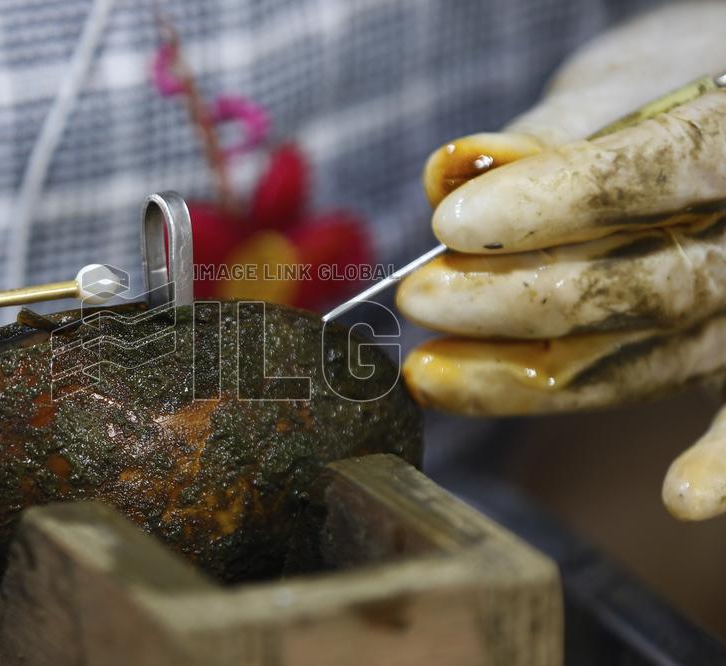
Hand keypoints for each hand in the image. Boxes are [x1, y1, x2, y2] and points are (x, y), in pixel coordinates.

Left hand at [397, 2, 725, 519]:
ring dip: (537, 380)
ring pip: (657, 355)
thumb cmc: (686, 73)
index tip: (449, 224)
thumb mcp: (625, 75)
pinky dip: (724, 458)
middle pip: (646, 286)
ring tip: (434, 375)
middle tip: (420, 301)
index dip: (551, 202)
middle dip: (518, 302)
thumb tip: (452, 178)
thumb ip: (551, 131)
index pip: (652, 174)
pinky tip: (681, 499)